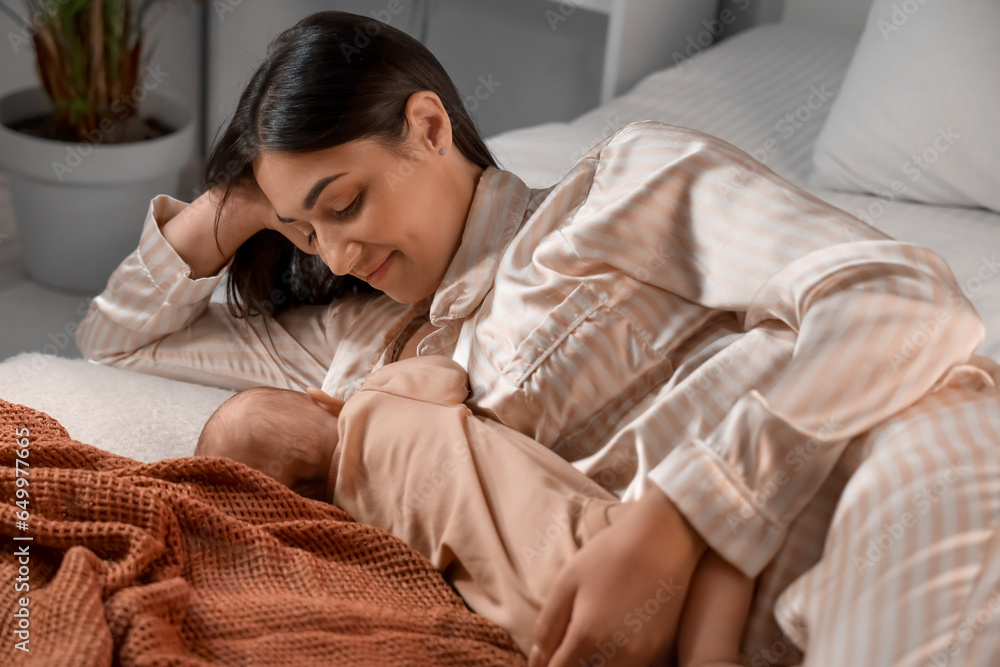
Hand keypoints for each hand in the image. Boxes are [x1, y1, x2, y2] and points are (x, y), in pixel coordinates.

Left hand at [528, 486, 706, 666]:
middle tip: (568, 642)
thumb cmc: (610, 554)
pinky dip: (618, 660)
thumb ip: (547, 627)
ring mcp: (644, 656)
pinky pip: (632, 666)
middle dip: (571, 663)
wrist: (664, 539)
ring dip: (594, 663)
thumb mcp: (566, 582)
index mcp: (589, 638)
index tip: (547, 655)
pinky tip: (616, 633)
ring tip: (593, 633)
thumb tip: (538, 660)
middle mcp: (619, 656)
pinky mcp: (662, 651)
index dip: (547, 666)